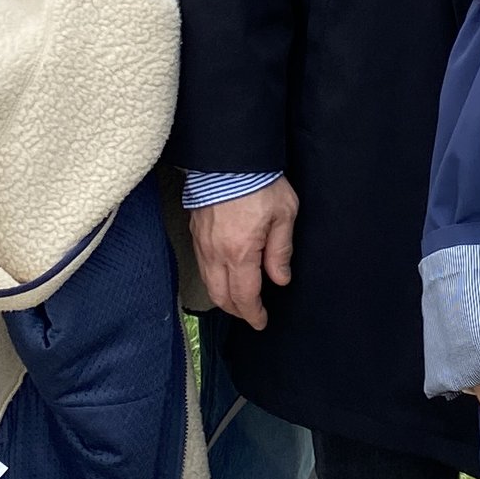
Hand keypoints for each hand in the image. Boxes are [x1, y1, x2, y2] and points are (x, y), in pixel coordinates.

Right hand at [189, 181, 297, 327]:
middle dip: (236, 310)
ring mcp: (202, 242)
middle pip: (221, 296)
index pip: (244, 296)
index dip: (253, 314)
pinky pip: (201, 265)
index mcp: (240, 253)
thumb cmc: (259, 182)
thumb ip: (281, 250)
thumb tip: (280, 279)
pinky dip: (211, 278)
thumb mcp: (284, 214)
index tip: (261, 321)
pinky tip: (222, 275)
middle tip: (250, 314)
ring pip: (207, 282)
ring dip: (222, 296)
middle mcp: (216, 253)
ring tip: (237, 299)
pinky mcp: (195, 231)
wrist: (228, 156)